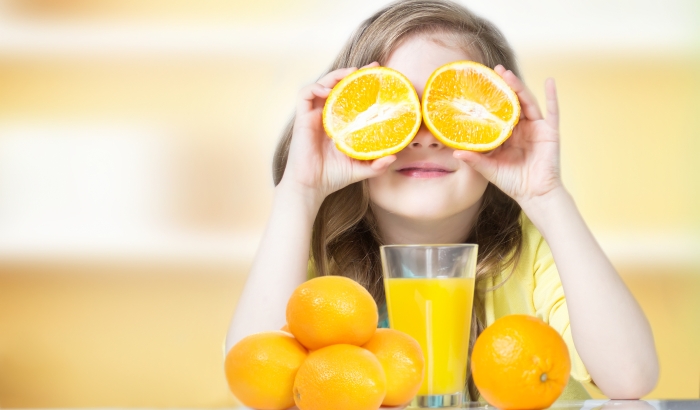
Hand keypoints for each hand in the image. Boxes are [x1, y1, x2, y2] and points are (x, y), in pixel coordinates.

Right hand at [281, 62, 396, 201]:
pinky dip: (316, 87)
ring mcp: (314, 116)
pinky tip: (327, 90)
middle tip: (371, 68)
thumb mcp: (361, 169)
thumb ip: (377, 164)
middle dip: (352, 73)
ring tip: (351, 73)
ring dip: (335, 75)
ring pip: (322, 84)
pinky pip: (305, 94)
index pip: (351, 96)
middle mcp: (327, 116)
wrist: (311, 187)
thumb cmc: (333, 177)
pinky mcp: (302, 118)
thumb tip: (395, 156)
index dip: (363, 83)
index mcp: (340, 123)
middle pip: (338, 85)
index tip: (379, 74)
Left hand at [453, 65, 562, 207]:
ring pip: (527, 103)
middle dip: (504, 86)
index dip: (489, 99)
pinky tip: (550, 81)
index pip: (497, 112)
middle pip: (512, 103)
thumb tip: (455, 152)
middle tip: (493, 71)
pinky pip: (553, 111)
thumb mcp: (490, 169)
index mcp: (506, 135)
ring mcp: (536, 128)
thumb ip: (475, 160)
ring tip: (508, 74)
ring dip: (519, 87)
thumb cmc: (512, 182)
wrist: (535, 195)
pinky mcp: (550, 132)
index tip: (479, 85)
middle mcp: (521, 128)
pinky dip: (553, 96)